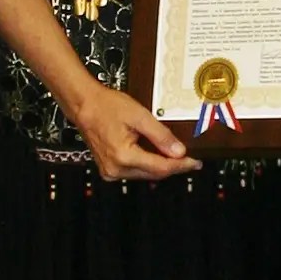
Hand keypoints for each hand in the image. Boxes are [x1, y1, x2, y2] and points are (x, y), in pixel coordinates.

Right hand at [74, 84, 201, 181]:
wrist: (84, 105)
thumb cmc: (107, 106)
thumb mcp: (139, 116)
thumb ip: (161, 135)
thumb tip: (179, 152)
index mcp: (124, 156)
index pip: (161, 167)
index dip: (181, 165)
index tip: (195, 163)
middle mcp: (116, 169)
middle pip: (154, 174)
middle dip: (173, 167)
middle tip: (190, 160)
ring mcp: (110, 171)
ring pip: (145, 174)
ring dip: (160, 167)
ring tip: (175, 157)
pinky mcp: (108, 169)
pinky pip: (134, 171)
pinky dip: (147, 165)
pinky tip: (156, 157)